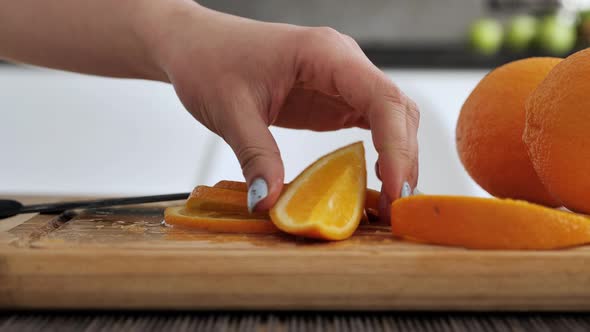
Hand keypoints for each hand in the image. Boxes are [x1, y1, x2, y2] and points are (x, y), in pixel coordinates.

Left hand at [147, 2, 419, 212]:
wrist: (195, 45)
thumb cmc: (209, 60)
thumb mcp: (230, 111)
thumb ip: (256, 157)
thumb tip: (270, 203)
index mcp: (325, 54)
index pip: (381, 97)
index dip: (396, 144)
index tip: (392, 187)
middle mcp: (343, 62)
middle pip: (396, 108)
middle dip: (403, 157)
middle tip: (395, 206)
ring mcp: (340, 80)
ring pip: (391, 116)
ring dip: (397, 156)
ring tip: (390, 200)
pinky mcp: (332, 96)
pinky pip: (370, 122)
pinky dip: (380, 152)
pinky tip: (374, 180)